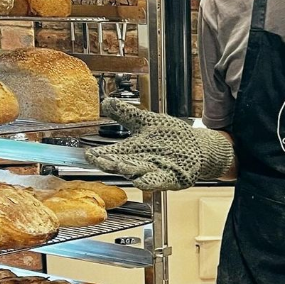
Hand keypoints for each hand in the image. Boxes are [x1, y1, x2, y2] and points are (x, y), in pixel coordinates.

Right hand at [84, 98, 233, 190]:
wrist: (196, 146)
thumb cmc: (169, 136)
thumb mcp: (146, 121)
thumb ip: (126, 114)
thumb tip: (106, 102)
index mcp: (131, 150)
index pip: (110, 153)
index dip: (99, 155)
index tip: (88, 154)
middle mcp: (139, 163)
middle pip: (121, 165)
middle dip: (111, 163)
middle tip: (101, 160)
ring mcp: (154, 171)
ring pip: (137, 173)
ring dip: (129, 171)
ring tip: (120, 166)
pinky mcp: (170, 178)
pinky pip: (158, 181)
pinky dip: (150, 181)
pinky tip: (142, 180)